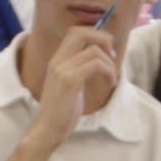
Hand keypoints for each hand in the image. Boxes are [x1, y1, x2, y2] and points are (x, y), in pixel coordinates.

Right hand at [30, 26, 119, 147]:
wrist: (48, 130)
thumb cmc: (61, 111)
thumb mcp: (70, 84)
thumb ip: (80, 68)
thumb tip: (100, 56)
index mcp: (57, 59)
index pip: (75, 31)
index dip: (95, 34)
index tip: (107, 50)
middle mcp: (57, 60)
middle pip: (81, 32)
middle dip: (103, 39)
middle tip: (112, 56)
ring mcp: (62, 69)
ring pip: (93, 50)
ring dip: (109, 62)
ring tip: (111, 77)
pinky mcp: (69, 81)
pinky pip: (95, 65)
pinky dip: (108, 71)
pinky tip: (109, 83)